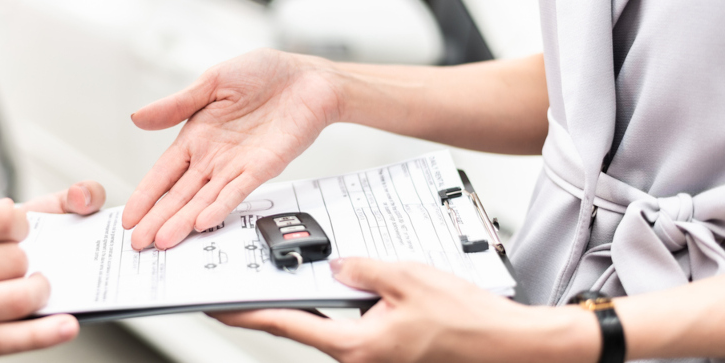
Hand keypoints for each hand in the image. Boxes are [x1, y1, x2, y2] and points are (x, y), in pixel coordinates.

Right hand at [0, 182, 105, 362]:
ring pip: (20, 296)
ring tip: (32, 285)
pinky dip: (44, 333)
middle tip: (14, 260)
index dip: (19, 221)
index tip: (17, 227)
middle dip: (24, 257)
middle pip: (14, 258)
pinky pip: (7, 339)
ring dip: (37, 289)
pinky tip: (65, 324)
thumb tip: (16, 210)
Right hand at [123, 49, 344, 249]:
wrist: (309, 78)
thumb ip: (177, 104)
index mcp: (196, 137)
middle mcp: (213, 157)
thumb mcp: (212, 82)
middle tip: (138, 244)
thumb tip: (137, 117)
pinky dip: (220, 206)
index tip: (129, 218)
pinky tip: (203, 222)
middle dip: (157, 219)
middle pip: (179, 194)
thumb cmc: (264, 74)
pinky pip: (237, 191)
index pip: (163, 173)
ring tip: (163, 241)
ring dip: (183, 221)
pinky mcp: (263, 167)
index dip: (145, 196)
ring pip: (204, 200)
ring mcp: (237, 166)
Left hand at [212, 258, 600, 362]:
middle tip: (248, 280)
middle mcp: (358, 356)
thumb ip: (363, 270)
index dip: (245, 312)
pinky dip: (344, 302)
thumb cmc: (468, 322)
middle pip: (302, 325)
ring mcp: (373, 355)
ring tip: (296, 272)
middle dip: (275, 301)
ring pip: (330, 324)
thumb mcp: (408, 279)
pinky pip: (355, 323)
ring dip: (312, 300)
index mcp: (355, 345)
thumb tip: (336, 264)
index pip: (285, 324)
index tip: (216, 303)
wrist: (510, 345)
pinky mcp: (388, 348)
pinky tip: (349, 281)